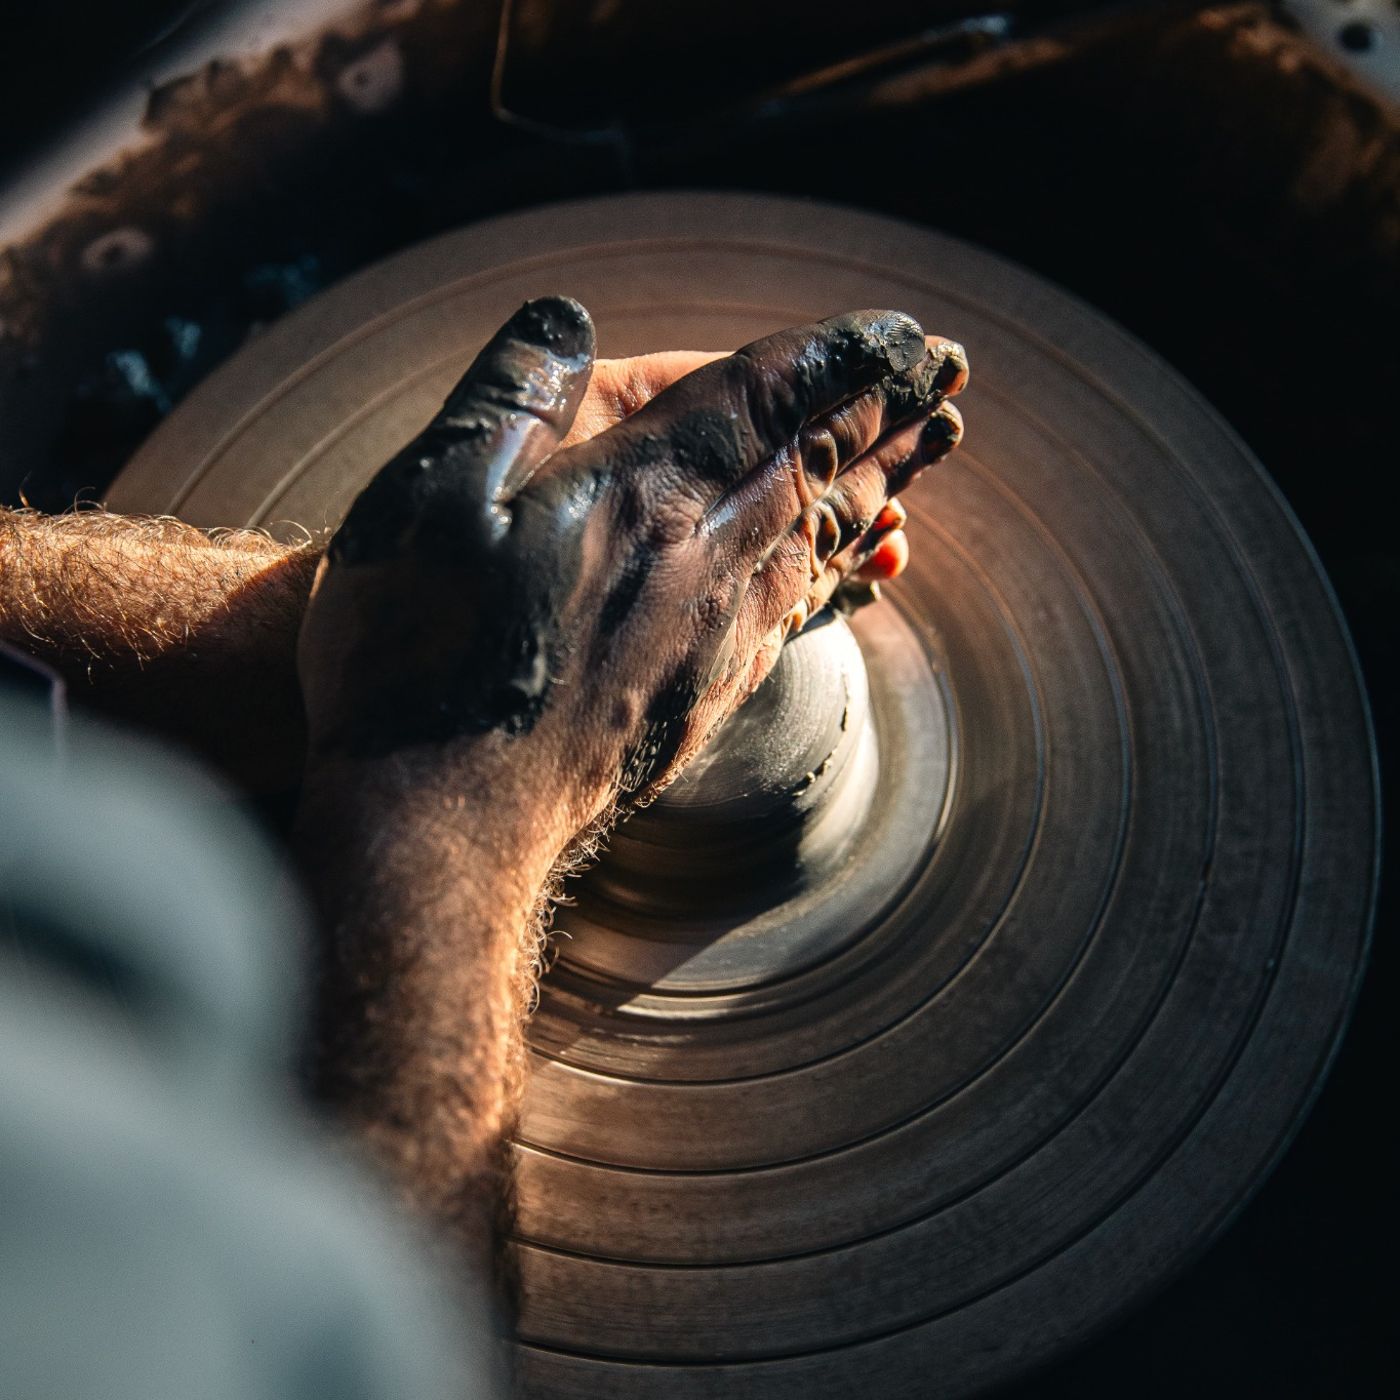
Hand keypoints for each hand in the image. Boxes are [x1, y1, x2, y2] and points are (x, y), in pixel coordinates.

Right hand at [297, 297, 965, 848]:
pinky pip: (795, 618)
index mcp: (641, 496)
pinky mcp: (701, 697)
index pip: (769, 402)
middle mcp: (700, 562)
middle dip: (888, 420)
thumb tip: (569, 316)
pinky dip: (839, 578)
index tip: (903, 336)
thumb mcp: (429, 494)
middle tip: (952, 384)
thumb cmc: (420, 659)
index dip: (841, 360)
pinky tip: (852, 571)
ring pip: (821, 544)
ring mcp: (711, 638)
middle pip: (819, 471)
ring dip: (881, 490)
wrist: (444, 822)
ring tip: (926, 461)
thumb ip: (510, 395)